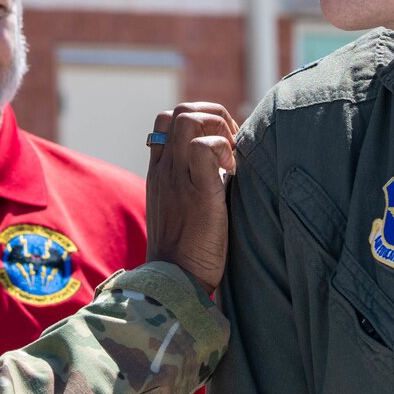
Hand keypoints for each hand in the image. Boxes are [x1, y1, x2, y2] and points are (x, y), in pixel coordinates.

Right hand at [146, 103, 238, 297]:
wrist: (174, 282)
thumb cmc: (185, 252)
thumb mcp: (182, 209)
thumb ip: (195, 184)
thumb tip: (226, 168)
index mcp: (159, 172)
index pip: (166, 121)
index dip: (199, 120)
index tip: (222, 143)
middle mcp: (164, 169)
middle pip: (178, 111)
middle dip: (211, 115)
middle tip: (231, 144)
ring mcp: (177, 178)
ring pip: (187, 118)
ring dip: (217, 126)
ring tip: (231, 156)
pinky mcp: (197, 192)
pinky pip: (204, 147)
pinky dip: (223, 148)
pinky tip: (233, 172)